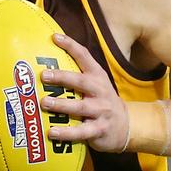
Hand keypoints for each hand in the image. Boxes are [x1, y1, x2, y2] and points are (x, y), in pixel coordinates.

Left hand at [41, 33, 129, 152]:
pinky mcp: (99, 130)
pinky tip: (52, 132)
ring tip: (44, 102)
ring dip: (61, 105)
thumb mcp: (95, 84)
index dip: (70, 46)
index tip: (55, 37)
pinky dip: (66, 133)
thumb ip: (76, 75)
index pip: (84, 57)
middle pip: (81, 82)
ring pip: (80, 107)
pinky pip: (81, 132)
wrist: (126, 126)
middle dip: (62, 77)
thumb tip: (46, 64)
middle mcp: (100, 91)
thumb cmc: (101, 101)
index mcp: (97, 76)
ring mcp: (101, 111)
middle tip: (44, 75)